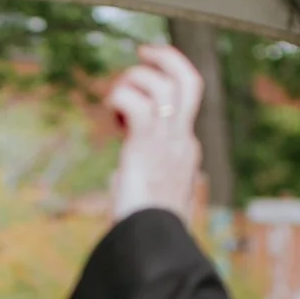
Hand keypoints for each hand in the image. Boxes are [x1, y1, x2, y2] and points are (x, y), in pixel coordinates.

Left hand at [105, 43, 204, 220]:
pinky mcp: (145, 147)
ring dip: (133, 80)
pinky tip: (111, 114)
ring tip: (114, 101)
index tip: (137, 86)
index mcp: (186, 149)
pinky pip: (134, 102)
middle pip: (188, 79)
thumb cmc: (145, 229)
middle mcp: (182, 140)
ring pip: (160, 83)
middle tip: (142, 52)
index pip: (187, 98)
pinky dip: (119, 98)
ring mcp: (167, 142)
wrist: (151, 246)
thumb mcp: (151, 197)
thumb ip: (143, 179)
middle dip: (166, 57)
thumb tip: (123, 178)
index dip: (160, 83)